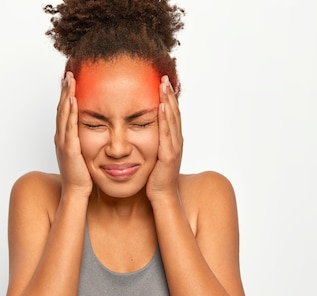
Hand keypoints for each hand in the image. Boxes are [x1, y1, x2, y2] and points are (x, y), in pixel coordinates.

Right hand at [54, 72, 92, 196]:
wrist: (77, 192)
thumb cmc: (83, 176)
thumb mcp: (86, 154)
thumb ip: (87, 142)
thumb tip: (97, 133)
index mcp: (66, 138)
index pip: (66, 112)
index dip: (67, 96)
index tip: (71, 81)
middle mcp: (62, 137)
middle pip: (62, 109)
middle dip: (65, 91)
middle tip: (68, 74)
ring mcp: (64, 142)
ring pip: (63, 114)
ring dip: (66, 96)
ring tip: (69, 80)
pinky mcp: (69, 149)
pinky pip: (69, 127)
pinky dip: (71, 113)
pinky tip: (73, 101)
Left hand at [146, 75, 182, 199]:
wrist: (162, 197)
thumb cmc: (155, 180)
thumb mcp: (152, 157)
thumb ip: (150, 143)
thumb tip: (139, 132)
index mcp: (172, 140)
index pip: (171, 115)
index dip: (168, 98)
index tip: (162, 83)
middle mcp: (176, 141)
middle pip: (174, 113)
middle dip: (169, 94)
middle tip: (164, 77)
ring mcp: (174, 148)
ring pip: (172, 120)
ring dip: (168, 101)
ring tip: (163, 85)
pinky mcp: (169, 155)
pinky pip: (167, 133)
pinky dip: (165, 119)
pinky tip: (161, 107)